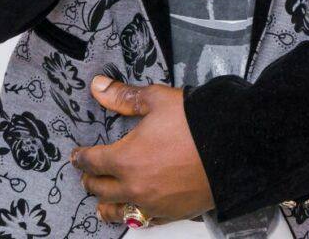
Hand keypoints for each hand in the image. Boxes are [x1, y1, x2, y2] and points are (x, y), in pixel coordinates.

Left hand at [70, 75, 214, 225]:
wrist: (232, 147)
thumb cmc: (194, 123)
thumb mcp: (156, 100)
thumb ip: (124, 97)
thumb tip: (99, 88)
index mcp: (125, 159)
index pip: (92, 161)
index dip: (81, 157)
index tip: (77, 155)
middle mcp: (134, 187)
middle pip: (100, 189)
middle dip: (90, 179)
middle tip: (87, 173)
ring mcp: (153, 204)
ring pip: (118, 212)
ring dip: (106, 204)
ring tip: (101, 202)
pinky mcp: (171, 213)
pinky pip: (144, 221)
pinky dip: (133, 215)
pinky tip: (134, 211)